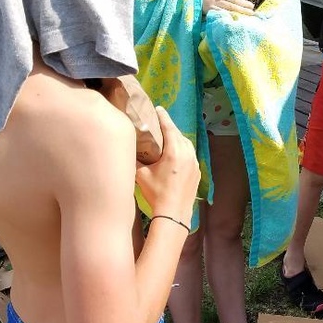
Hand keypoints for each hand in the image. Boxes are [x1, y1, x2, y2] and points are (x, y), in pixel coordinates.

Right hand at [135, 107, 199, 223]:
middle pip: (179, 134)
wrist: (174, 213)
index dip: (163, 117)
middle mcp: (188, 154)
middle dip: (169, 127)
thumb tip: (125, 149)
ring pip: (186, 144)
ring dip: (177, 139)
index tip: (158, 109)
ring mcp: (195, 163)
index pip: (169, 128)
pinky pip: (190, 155)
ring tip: (167, 137)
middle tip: (159, 122)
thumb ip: (134, 160)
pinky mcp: (197, 172)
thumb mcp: (141, 175)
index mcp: (175, 151)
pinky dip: (183, 150)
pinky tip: (176, 153)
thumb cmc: (156, 193)